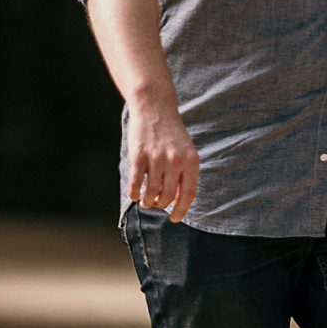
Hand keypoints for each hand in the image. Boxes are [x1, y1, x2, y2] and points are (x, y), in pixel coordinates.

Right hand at [126, 97, 198, 220]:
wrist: (155, 108)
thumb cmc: (171, 135)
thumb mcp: (186, 151)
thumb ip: (185, 174)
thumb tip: (179, 201)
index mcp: (191, 161)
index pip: (189, 194)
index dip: (181, 210)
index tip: (175, 219)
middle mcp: (176, 160)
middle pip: (169, 196)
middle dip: (161, 206)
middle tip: (156, 205)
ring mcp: (157, 158)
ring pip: (152, 192)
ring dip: (147, 201)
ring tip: (146, 200)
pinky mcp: (139, 155)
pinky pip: (136, 183)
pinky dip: (134, 194)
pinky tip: (134, 195)